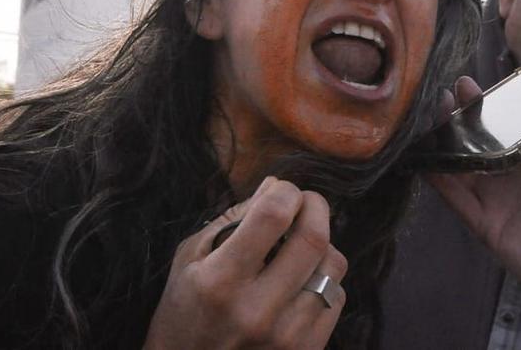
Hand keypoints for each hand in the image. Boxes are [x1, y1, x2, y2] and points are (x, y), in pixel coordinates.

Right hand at [145, 177, 347, 348]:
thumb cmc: (183, 313)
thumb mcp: (190, 259)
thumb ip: (232, 219)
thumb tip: (275, 186)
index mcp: (220, 281)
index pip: (273, 216)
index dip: (285, 192)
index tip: (282, 191)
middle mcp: (257, 310)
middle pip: (313, 239)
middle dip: (314, 207)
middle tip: (304, 203)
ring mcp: (286, 336)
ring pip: (333, 266)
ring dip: (321, 245)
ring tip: (298, 248)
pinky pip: (337, 297)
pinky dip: (324, 280)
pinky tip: (301, 282)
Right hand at [425, 69, 520, 300]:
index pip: (503, 120)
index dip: (484, 102)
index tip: (468, 83)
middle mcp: (509, 170)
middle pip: (474, 138)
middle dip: (458, 116)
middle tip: (446, 94)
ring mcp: (494, 195)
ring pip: (459, 163)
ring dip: (443, 141)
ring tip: (432, 116)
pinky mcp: (484, 222)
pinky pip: (454, 197)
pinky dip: (437, 178)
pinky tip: (424, 157)